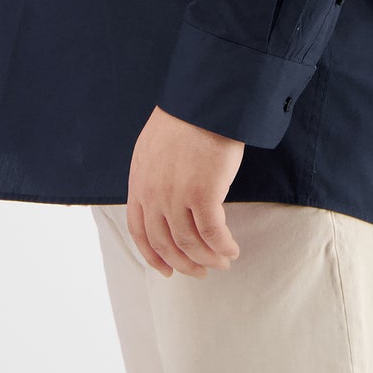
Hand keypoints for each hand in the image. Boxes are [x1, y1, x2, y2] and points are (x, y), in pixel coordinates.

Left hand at [127, 105, 243, 277]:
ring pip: (190, 244)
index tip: (166, 270)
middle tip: (201, 272)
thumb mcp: (153, 148)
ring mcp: (177, 196)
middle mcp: (153, 194)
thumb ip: (153, 176)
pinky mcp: (203, 194)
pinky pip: (213, 234)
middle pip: (165, 243)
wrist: (204, 101)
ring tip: (222, 262)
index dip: (153, 256)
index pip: (139, 231)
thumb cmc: (186, 118)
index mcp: (139, 183)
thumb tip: (165, 200)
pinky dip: (223, 247)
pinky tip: (233, 250)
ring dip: (208, 258)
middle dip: (183, 264)